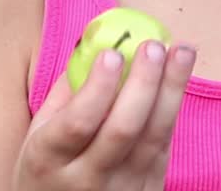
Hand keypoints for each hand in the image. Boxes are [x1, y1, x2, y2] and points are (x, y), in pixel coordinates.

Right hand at [12, 40, 196, 190]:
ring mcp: (120, 190)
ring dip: (172, 90)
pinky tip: (178, 79)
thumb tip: (93, 43)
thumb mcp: (38, 136)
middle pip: (122, 130)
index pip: (77, 124)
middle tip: (153, 45)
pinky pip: (164, 148)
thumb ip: (64, 93)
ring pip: (153, 138)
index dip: (97, 88)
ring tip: (182, 51)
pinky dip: (172, 109)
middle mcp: (85, 180)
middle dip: (143, 83)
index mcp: (48, 160)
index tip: (112, 53)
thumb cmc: (48, 170)